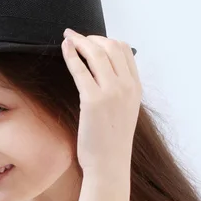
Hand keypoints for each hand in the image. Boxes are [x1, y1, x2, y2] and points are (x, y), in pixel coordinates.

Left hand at [61, 28, 141, 173]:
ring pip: (96, 54)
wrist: (109, 164)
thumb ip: (119, 92)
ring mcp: (112, 92)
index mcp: (137, 88)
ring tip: (67, 38)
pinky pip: (80, 69)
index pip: (125, 51)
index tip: (91, 40)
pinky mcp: (93, 100)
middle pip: (111, 47)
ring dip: (80, 41)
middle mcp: (127, 87)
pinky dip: (71, 55)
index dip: (106, 40)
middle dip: (91, 37)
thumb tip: (104, 76)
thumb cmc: (111, 142)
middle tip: (76, 36)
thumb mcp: (124, 112)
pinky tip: (64, 49)